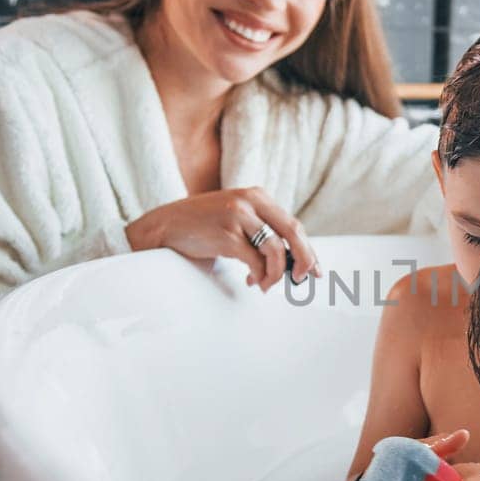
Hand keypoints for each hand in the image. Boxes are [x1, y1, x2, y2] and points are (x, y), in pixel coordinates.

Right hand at [125, 187, 319, 290]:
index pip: (293, 224)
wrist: (164, 226)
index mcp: (257, 196)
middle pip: (292, 232)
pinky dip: (258, 276)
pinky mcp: (226, 234)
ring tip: (264, 284)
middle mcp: (250, 201)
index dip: (307, 249)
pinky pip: (255, 261)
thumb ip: (261, 229)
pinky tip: (251, 281)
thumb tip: (292, 260)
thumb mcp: (236, 217)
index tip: (314, 269)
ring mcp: (237, 216)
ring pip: (275, 250)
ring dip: (274, 274)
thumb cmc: (203, 226)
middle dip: (304, 260)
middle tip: (302, 279)